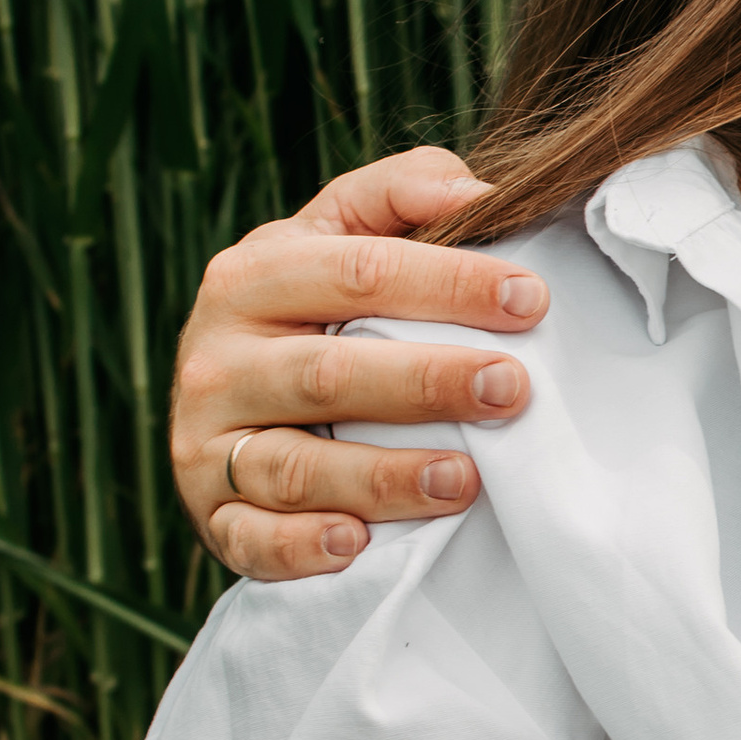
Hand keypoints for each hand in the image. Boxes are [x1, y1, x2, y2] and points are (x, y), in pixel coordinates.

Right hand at [171, 148, 548, 581]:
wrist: (224, 399)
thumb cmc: (311, 307)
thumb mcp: (339, 233)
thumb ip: (404, 194)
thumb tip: (485, 193)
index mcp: (253, 275)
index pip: (358, 270)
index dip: (449, 282)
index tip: (532, 298)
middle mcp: (218, 358)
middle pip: (330, 371)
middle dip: (428, 382)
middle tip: (513, 390)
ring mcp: (208, 443)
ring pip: (295, 466)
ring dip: (383, 477)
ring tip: (465, 480)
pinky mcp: (211, 517)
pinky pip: (252, 539)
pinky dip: (302, 546)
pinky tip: (359, 542)